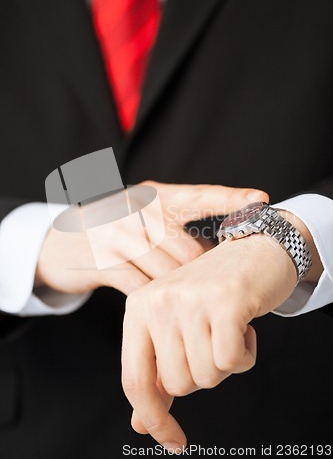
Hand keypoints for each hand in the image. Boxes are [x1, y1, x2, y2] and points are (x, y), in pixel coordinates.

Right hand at [35, 181, 266, 294]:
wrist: (61, 242)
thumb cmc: (116, 231)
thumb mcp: (142, 216)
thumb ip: (176, 226)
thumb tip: (218, 251)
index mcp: (154, 196)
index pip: (198, 195)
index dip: (230, 198)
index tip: (260, 199)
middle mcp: (137, 211)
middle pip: (188, 251)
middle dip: (203, 276)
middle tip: (211, 290)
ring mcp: (118, 236)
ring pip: (167, 274)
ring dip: (180, 292)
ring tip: (185, 300)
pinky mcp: (103, 263)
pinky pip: (142, 288)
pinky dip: (155, 300)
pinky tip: (157, 304)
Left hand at [121, 211, 319, 451]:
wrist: (251, 253)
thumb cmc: (211, 295)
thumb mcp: (173, 328)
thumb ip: (155, 373)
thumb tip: (141, 423)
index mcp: (138, 308)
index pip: (135, 380)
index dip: (153, 418)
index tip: (172, 441)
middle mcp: (158, 301)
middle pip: (178, 384)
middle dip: (202, 372)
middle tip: (211, 340)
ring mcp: (190, 300)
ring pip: (207, 375)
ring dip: (225, 362)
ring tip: (226, 329)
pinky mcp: (225, 301)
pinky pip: (233, 361)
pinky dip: (245, 354)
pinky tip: (244, 328)